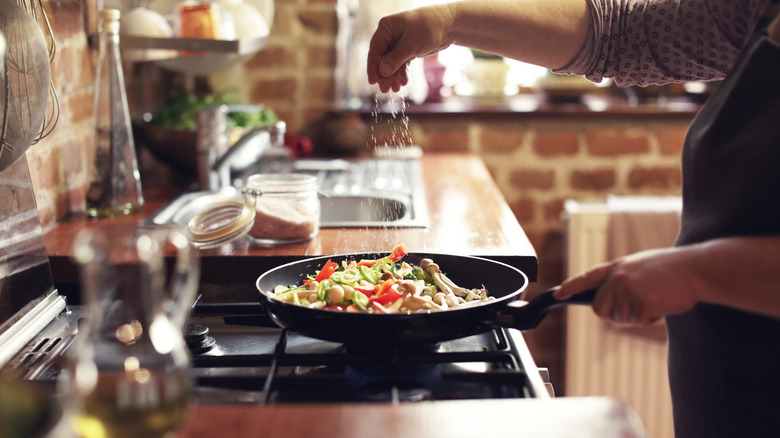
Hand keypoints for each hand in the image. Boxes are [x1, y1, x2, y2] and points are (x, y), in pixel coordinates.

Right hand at [367, 5, 454, 92]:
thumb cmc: (430, 26)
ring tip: (396, 89)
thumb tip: (382, 71)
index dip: (373, 67)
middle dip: (384, 75)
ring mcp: (398, 43)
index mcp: (386, 27)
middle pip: (382, 58)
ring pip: (391, 63)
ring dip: (393, 76)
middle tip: (386, 89)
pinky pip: (401, 64)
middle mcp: (390, 35)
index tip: (373, 82)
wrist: (450, 24)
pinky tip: (403, 82)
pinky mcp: (408, 49)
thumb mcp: (412, 43)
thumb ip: (396, 58)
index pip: (375, 49)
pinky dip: (402, 73)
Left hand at [553, 247, 702, 324]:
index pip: (588, 277)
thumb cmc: (674, 270)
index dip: (571, 287)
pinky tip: (663, 304)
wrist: (697, 269)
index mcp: (618, 266)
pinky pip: (639, 321)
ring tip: (656, 298)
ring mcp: (628, 290)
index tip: (558, 295)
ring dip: (638, 316)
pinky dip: (652, 319)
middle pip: (600, 308)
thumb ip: (623, 280)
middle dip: (615, 314)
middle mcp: (618, 277)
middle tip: (638, 307)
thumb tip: (610, 302)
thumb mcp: (642, 267)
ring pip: (621, 318)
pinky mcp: (640, 302)